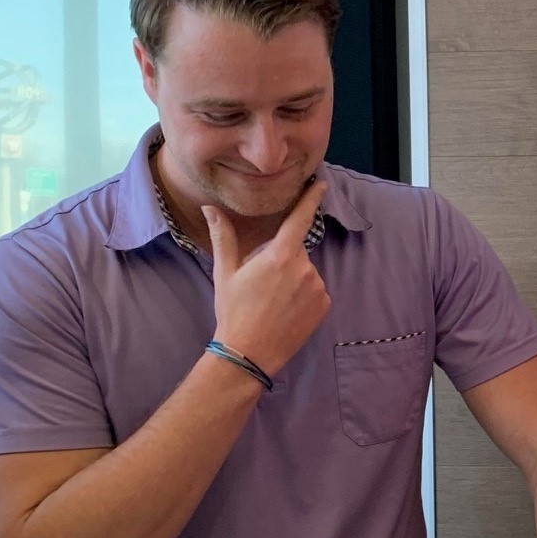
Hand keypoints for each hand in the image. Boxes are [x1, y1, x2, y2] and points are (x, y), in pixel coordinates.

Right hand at [204, 180, 331, 375]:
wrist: (249, 352)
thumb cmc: (234, 311)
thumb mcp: (225, 272)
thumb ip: (223, 237)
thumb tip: (210, 209)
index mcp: (279, 255)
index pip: (299, 219)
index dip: (311, 199)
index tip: (321, 185)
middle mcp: (304, 268)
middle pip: (296, 252)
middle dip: (282, 260)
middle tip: (262, 284)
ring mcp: (318, 287)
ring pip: (306, 272)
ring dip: (294, 279)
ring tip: (273, 301)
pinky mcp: (325, 305)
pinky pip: (315, 291)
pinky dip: (304, 296)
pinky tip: (286, 311)